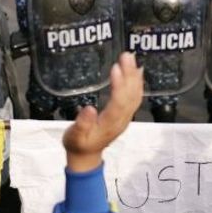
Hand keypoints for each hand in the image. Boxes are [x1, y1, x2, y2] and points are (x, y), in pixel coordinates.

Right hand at [62, 53, 142, 171]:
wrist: (86, 156)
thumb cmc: (78, 144)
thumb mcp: (74, 136)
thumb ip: (82, 124)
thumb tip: (89, 108)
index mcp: (109, 123)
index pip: (118, 102)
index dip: (119, 85)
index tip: (116, 68)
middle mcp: (121, 119)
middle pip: (130, 96)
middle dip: (129, 75)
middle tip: (127, 56)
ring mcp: (125, 118)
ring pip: (134, 96)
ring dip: (134, 77)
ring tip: (132, 59)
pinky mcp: (125, 115)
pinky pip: (134, 97)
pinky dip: (137, 84)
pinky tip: (137, 72)